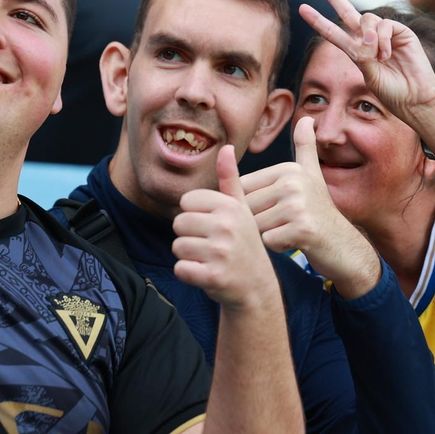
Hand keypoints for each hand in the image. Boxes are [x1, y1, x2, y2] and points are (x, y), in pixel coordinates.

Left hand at [173, 146, 279, 308]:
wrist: (257, 286)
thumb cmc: (244, 243)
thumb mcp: (241, 209)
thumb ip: (230, 179)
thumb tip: (226, 147)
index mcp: (231, 207)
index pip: (187, 201)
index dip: (195, 215)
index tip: (212, 226)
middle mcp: (227, 227)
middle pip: (178, 223)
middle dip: (188, 236)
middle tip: (209, 245)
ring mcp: (221, 253)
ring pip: (177, 247)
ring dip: (188, 255)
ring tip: (209, 259)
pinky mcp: (213, 276)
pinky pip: (181, 269)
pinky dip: (188, 273)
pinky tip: (206, 273)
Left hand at [240, 117, 380, 296]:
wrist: (343, 245)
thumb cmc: (319, 211)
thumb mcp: (312, 175)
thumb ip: (305, 147)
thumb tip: (306, 119)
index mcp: (288, 170)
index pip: (243, 188)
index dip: (253, 205)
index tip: (277, 209)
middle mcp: (293, 183)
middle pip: (247, 207)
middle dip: (258, 222)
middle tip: (283, 223)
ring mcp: (298, 205)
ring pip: (255, 226)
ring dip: (267, 235)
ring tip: (289, 231)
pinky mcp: (302, 228)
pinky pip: (267, 241)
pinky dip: (277, 247)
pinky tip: (294, 243)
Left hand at [299, 0, 434, 146]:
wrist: (415, 98)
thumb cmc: (392, 92)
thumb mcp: (369, 76)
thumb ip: (363, 56)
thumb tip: (366, 36)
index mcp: (357, 52)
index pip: (334, 32)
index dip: (319, 21)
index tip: (302, 9)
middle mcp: (369, 39)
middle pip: (349, 12)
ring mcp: (386, 34)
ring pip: (367, 19)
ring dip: (369, 37)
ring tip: (378, 57)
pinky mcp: (402, 32)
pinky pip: (385, 25)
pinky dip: (383, 39)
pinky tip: (387, 54)